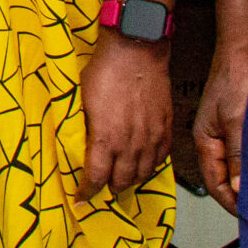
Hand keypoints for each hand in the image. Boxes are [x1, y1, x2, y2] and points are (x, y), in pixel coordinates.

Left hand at [78, 33, 172, 201]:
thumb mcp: (83, 101)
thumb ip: (86, 128)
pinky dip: (152, 165)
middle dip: (110, 187)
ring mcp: (151, 137)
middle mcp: (130, 144)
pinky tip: (145, 164)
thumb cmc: (104, 71)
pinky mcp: (165, 127)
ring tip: (123, 179)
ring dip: (131, 180)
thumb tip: (83, 145)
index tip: (82, 197)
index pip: (96, 178)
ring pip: (144, 173)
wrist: (135, 50)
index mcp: (105, 139)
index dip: (87, 192)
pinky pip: (161, 157)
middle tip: (102, 187)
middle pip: (122, 181)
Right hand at [192, 40, 247, 215]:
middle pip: (222, 176)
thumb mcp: (238, 121)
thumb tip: (240, 190)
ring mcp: (222, 130)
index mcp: (204, 140)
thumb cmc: (236, 79)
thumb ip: (239, 157)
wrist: (242, 49)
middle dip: (239, 194)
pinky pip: (241, 151)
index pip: (214, 183)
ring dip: (247, 179)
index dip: (231, 202)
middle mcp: (211, 138)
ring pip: (233, 165)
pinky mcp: (235, 122)